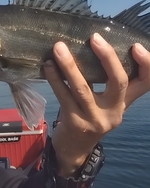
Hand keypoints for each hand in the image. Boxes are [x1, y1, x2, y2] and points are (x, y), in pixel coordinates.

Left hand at [43, 34, 149, 177]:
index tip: (136, 46)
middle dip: (108, 57)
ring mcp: (96, 119)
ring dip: (70, 65)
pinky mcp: (76, 124)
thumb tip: (96, 43)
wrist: (74, 150)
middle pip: (119, 82)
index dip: (146, 64)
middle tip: (95, 38)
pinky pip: (64, 97)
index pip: (146, 83)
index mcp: (124, 102)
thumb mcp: (105, 101)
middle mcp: (115, 111)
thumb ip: (107, 79)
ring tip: (59, 47)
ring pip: (84, 88)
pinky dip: (55, 79)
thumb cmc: (89, 115)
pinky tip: (48, 66)